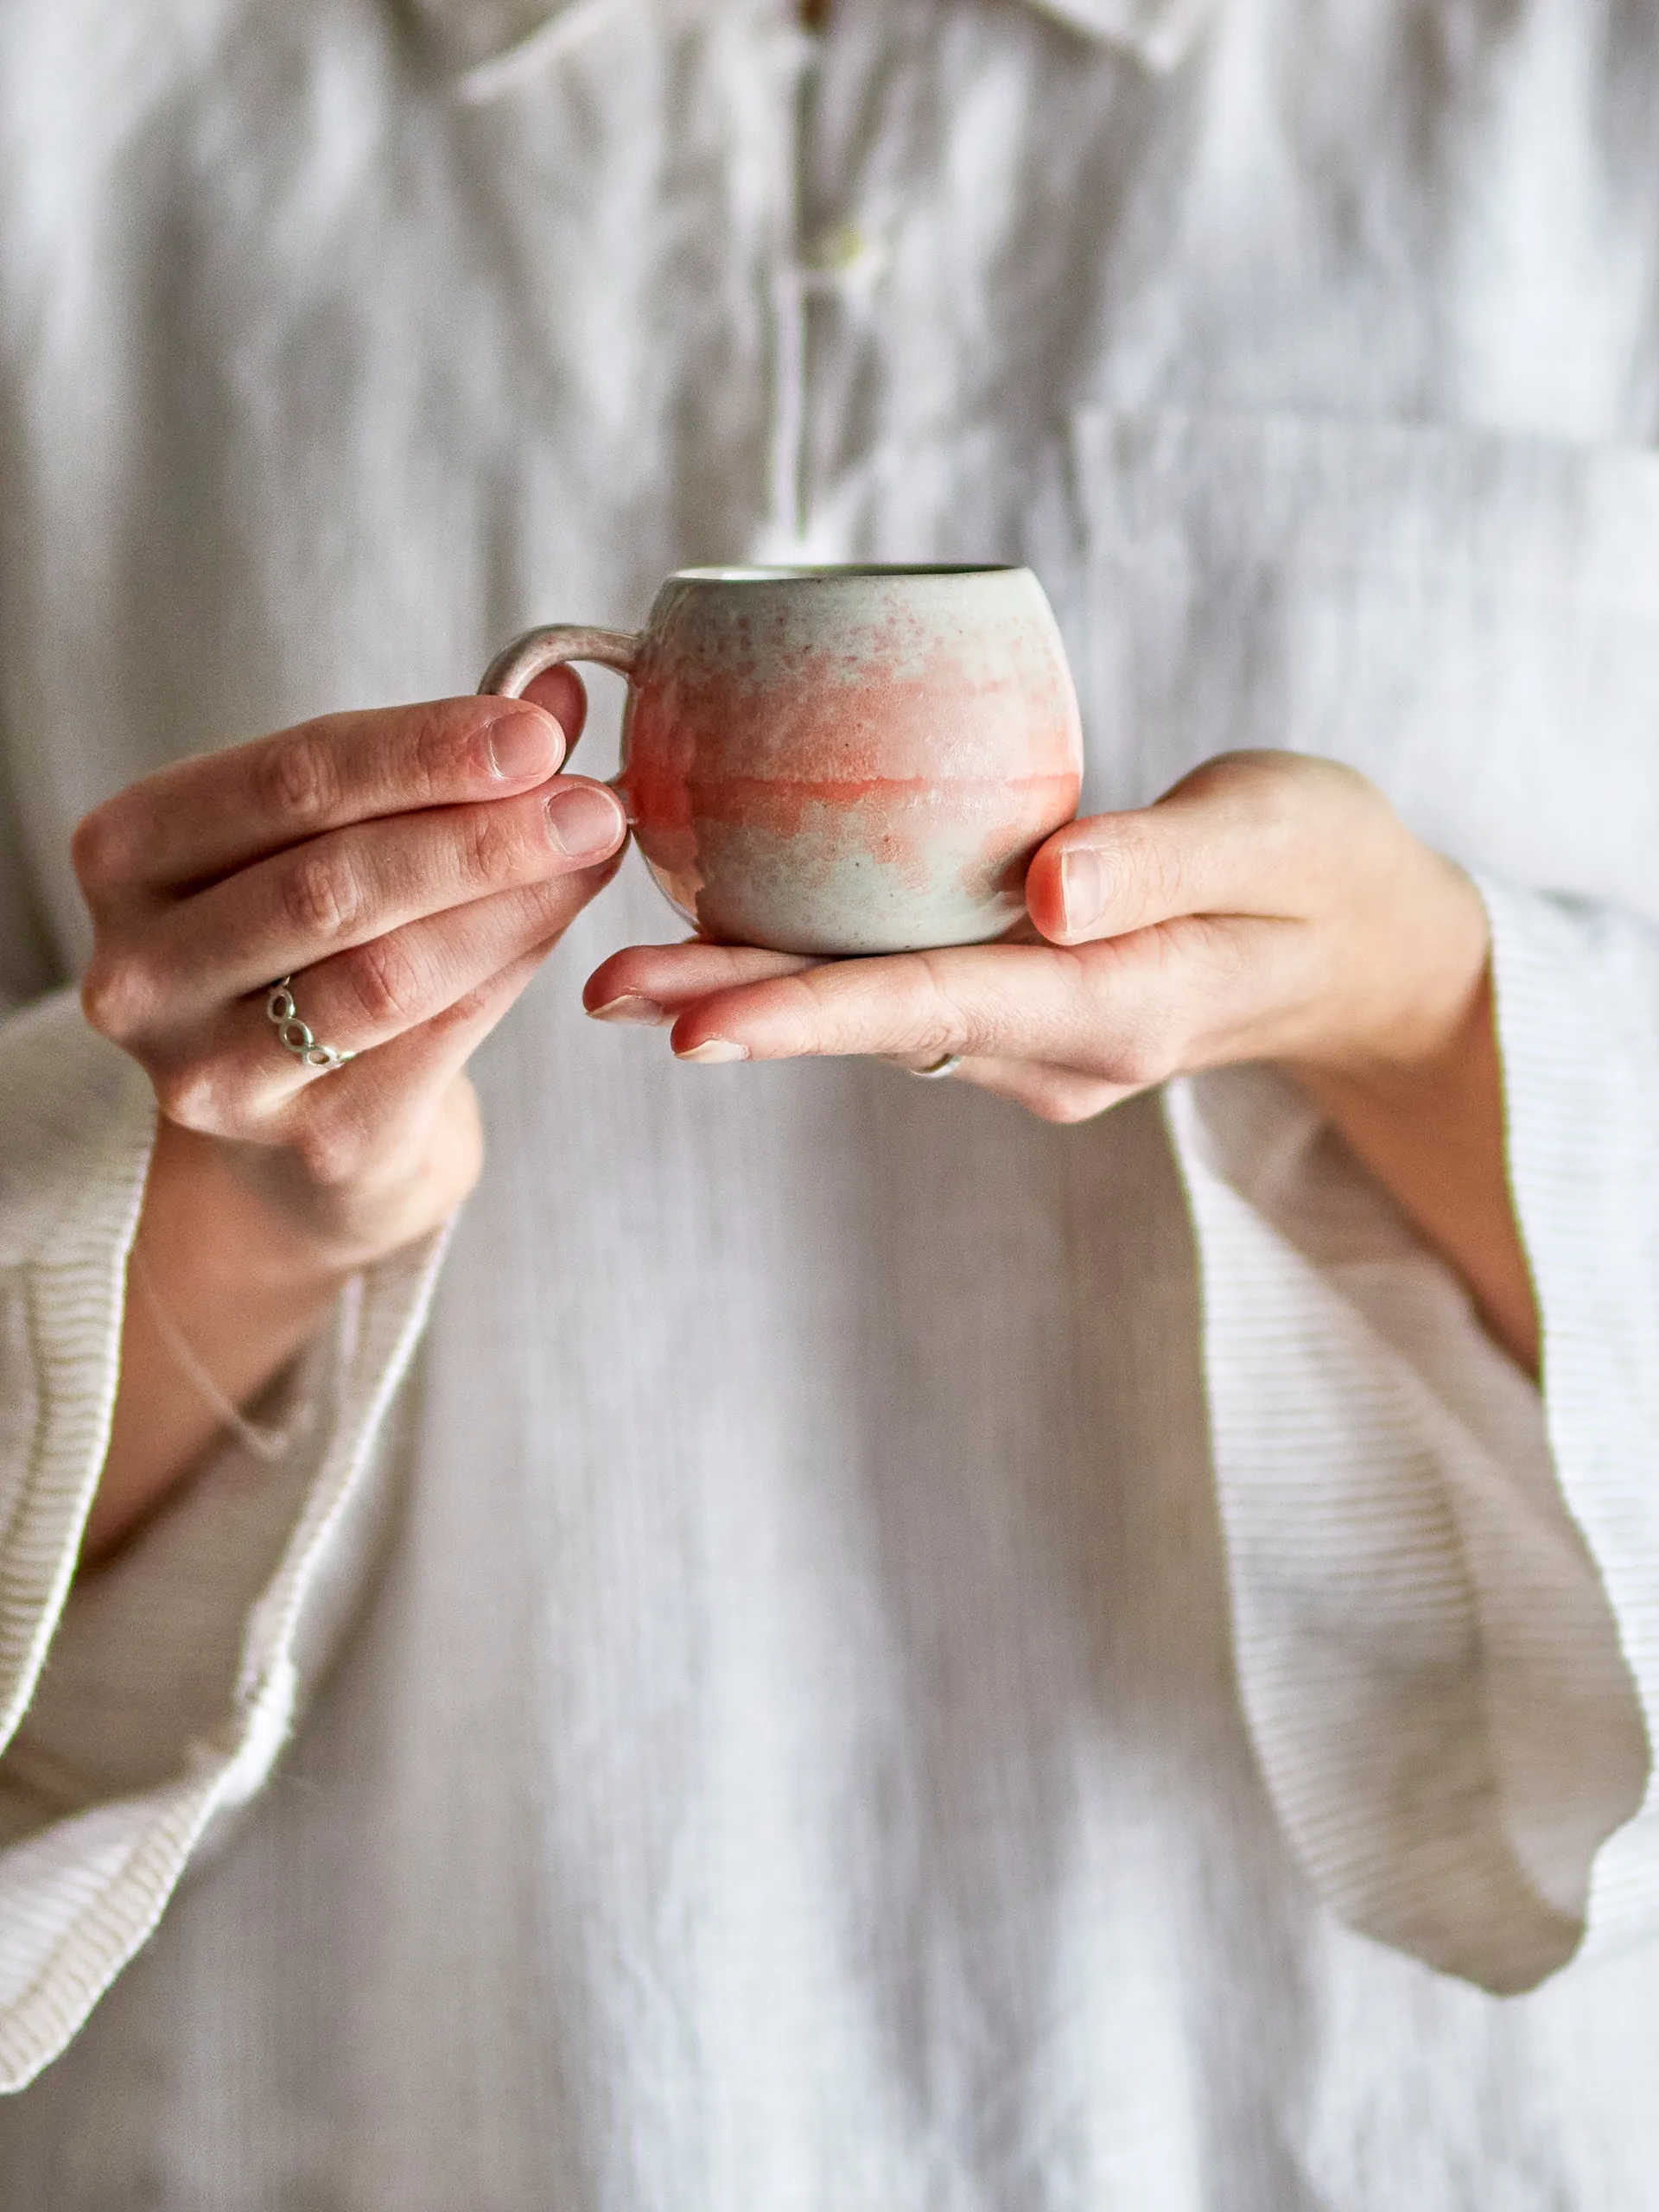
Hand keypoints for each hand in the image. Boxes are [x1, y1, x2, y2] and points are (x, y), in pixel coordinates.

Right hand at [74, 673, 626, 1557]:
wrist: (305, 1133)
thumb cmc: (313, 948)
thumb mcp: (339, 837)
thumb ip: (434, 767)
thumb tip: (560, 690)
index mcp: (125, 855)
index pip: (283, 782)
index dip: (420, 752)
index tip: (537, 734)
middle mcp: (141, 971)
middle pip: (330, 883)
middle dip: (478, 834)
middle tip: (590, 802)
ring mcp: (214, 1073)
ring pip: (384, 973)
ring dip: (507, 903)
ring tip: (593, 853)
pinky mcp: (312, 1143)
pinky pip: (436, 1041)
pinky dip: (509, 968)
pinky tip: (559, 922)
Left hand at [584, 751, 1536, 1368]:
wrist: (1363, 947)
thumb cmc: (1324, 865)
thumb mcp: (1274, 831)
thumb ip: (1164, 858)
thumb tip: (1048, 885)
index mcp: (1119, 1008)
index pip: (937, 1005)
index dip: (805, 1012)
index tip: (686, 1024)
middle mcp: (1063, 1050)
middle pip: (876, 1025)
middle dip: (736, 1011)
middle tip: (598, 992)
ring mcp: (1041, 1049)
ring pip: (879, 1020)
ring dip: (759, 995)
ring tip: (628, 966)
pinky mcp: (1027, 1020)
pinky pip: (907, 995)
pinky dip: (822, 969)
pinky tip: (742, 933)